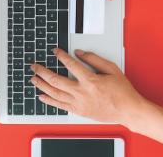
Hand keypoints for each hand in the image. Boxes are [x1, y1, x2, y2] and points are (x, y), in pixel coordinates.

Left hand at [30, 48, 144, 125]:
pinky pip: (60, 105)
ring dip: (42, 85)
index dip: (60, 56)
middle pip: (56, 80)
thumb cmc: (122, 91)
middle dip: (42, 72)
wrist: (129, 110)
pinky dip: (49, 100)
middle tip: (34, 66)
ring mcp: (79, 103)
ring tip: (33, 78)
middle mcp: (82, 92)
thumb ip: (94, 59)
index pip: (70, 64)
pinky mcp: (78, 111)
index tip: (54, 51)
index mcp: (90, 80)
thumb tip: (79, 52)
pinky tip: (41, 96)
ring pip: (55, 93)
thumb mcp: (112, 69)